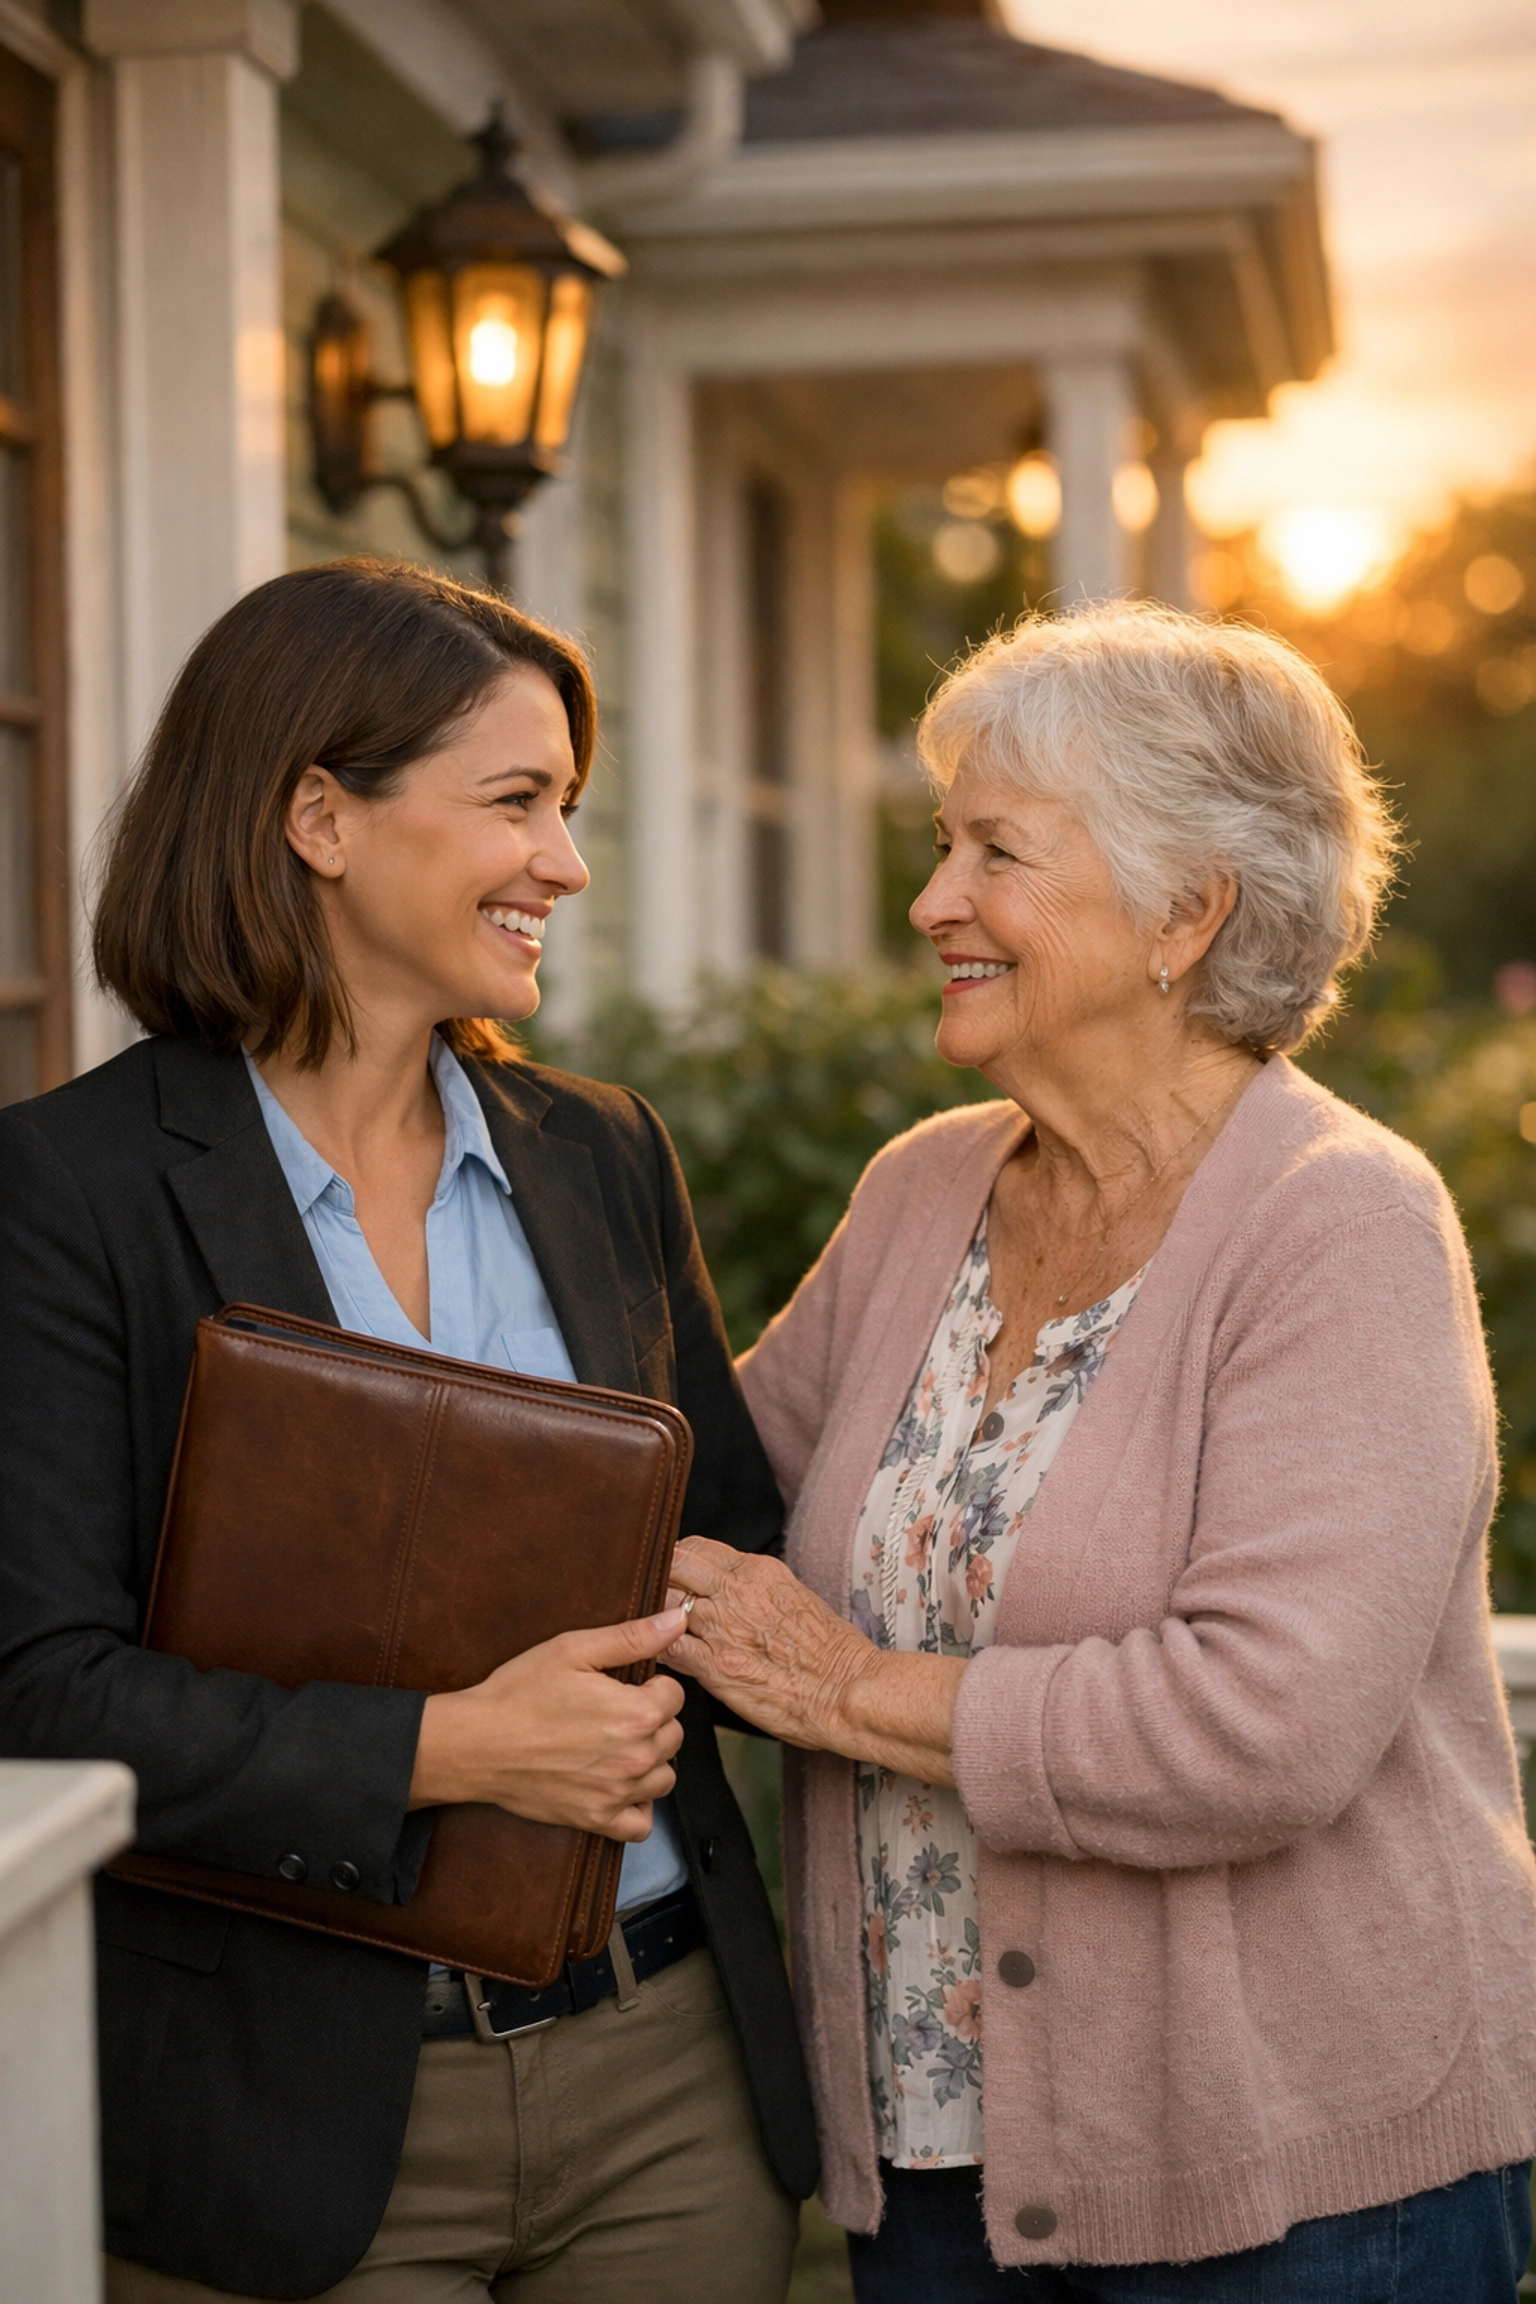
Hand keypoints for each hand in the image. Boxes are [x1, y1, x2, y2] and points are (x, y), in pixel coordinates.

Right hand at [408, 1609, 688, 1840]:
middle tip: (614, 1711)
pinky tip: (619, 1786)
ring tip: (616, 1745)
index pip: (676, 1696)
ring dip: (650, 1761)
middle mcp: (635, 1757)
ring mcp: (617, 1793)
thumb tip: (676, 1620)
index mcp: (636, 1713)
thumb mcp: (574, 1650)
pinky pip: (642, 1824)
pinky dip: (638, 1807)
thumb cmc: (520, 1693)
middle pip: (673, 1735)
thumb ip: (633, 1637)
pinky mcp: (596, 1819)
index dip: (652, 1685)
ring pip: (664, 1777)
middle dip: (652, 1720)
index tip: (625, 1686)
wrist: (477, 1743)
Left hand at [666, 1539, 965, 1783]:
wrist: (849, 1692)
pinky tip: (657, 1658)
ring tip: (649, 1628)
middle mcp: (737, 1591)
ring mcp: (724, 1627)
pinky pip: (667, 1648)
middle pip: (674, 1564)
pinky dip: (656, 1650)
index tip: (672, 1574)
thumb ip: (760, 1591)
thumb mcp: (797, 1600)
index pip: (699, 1548)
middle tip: (651, 1596)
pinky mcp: (715, 1667)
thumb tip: (731, 1592)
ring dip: (652, 1614)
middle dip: (658, 1577)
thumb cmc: (833, 1654)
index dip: (678, 1560)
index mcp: (760, 1571)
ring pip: (662, 1601)